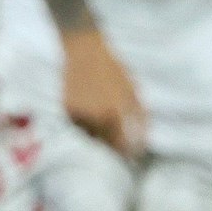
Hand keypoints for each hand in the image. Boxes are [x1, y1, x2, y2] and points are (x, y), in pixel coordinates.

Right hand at [62, 29, 145, 156]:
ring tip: (104, 113)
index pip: (122, 144)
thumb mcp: (134, 92)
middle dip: (114, 145)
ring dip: (100, 133)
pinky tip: (91, 106)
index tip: (134, 157)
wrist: (85, 53)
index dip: (128, 153)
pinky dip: (86, 122)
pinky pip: (79, 125)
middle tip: (121, 141)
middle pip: (106, 143)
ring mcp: (78, 114)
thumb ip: (140, 117)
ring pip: (91, 135)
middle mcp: (95, 116)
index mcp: (114, 112)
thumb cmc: (115, 71)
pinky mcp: (67, 110)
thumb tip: (144, 140)